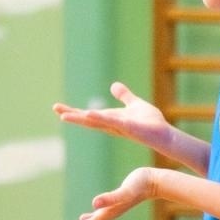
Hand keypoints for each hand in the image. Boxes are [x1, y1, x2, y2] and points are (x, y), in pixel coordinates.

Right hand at [53, 82, 169, 149]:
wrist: (164, 133)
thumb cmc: (150, 123)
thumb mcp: (134, 104)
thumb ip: (124, 96)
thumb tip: (113, 85)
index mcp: (110, 119)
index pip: (88, 115)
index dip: (74, 111)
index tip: (57, 107)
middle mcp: (111, 124)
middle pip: (87, 120)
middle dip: (72, 115)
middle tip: (55, 109)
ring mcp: (118, 126)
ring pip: (96, 122)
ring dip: (80, 118)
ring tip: (64, 115)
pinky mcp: (128, 127)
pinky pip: (112, 122)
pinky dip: (100, 118)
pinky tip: (89, 113)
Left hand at [58, 168, 158, 219]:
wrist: (153, 182)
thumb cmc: (140, 185)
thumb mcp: (125, 191)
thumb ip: (110, 198)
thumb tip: (94, 203)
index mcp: (109, 213)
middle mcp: (110, 214)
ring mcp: (112, 210)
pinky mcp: (114, 203)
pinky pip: (99, 214)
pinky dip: (90, 218)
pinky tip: (84, 217)